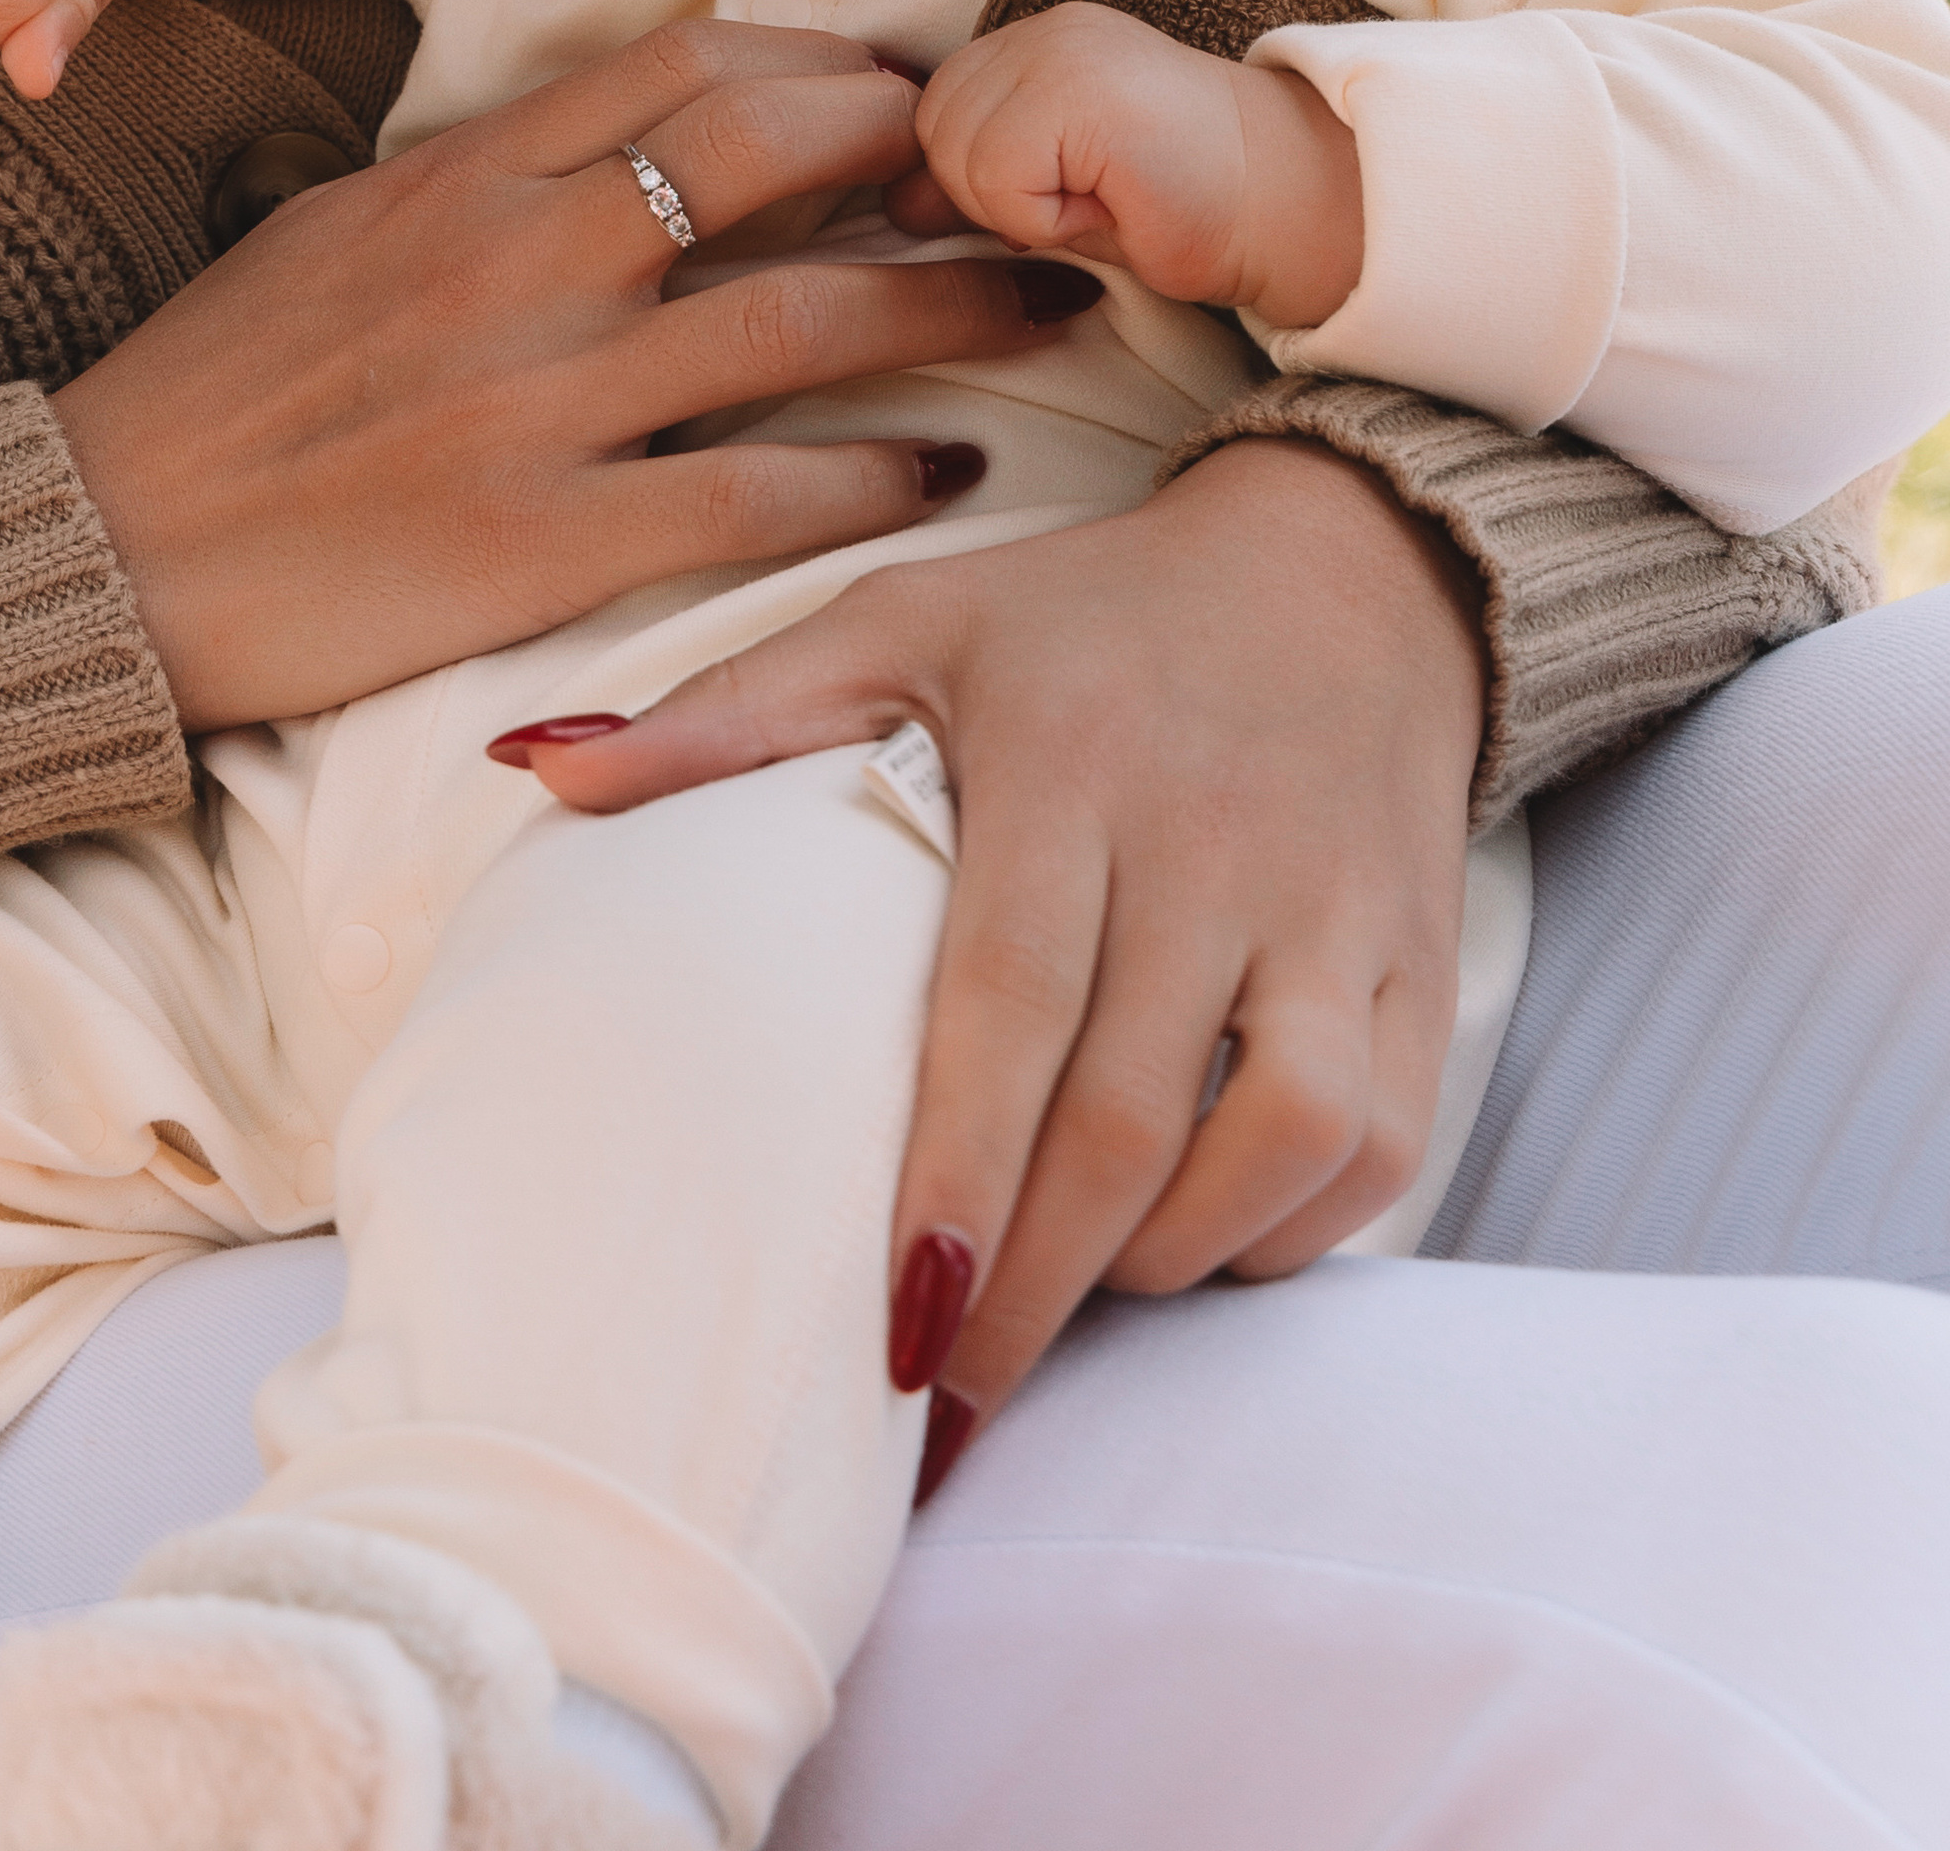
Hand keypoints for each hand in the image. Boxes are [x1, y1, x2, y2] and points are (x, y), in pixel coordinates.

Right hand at [52, 19, 1091, 726]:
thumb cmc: (210, 397)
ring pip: (799, 323)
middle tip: (1018, 180)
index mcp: (461, 173)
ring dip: (949, 310)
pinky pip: (755, 499)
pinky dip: (871, 479)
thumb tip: (609, 147)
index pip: (691, 67)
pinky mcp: (541, 543)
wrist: (92, 556)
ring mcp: (535, 402)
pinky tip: (946, 473)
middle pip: (774, 156)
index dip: (829, 67)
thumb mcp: (333, 232)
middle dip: (924, 156)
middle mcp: (515, 261)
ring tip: (1049, 310)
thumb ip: (479, 183)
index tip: (906, 96)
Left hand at [502, 438, 1482, 1454]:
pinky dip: (1294, 1226)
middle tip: (948, 1394)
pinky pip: (1384, 1138)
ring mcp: (1337, 902)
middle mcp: (1216, 834)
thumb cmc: (1087, 617)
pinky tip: (1201, 1241)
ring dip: (1174, 1256)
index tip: (893, 1327)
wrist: (1353, 560)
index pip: (1011, 997)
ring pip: (1289, 1133)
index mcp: (1072, 755)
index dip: (956, 1174)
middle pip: (1136, 1106)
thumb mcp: (903, 619)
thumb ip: (725, 711)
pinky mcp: (1425, 953)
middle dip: (1038, 1280)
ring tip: (1069, 1302)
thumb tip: (529, 766)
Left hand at [902, 3, 1364, 330]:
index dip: (985, 181)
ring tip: (1105, 203)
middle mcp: (1045, 28)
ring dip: (1019, 210)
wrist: (1306, 212)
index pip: (935, 114)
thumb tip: (897, 199)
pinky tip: (1114, 208)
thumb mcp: (1064, 196)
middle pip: (931, 130)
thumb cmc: (1195, 211)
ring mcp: (1064, 48)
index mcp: (1039, 41)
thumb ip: (980, 180)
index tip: (1070, 196)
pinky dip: (1042, 220)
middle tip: (1089, 204)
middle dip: (992, 195)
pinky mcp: (1083, 89)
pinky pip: (996, 179)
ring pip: (954, 155)